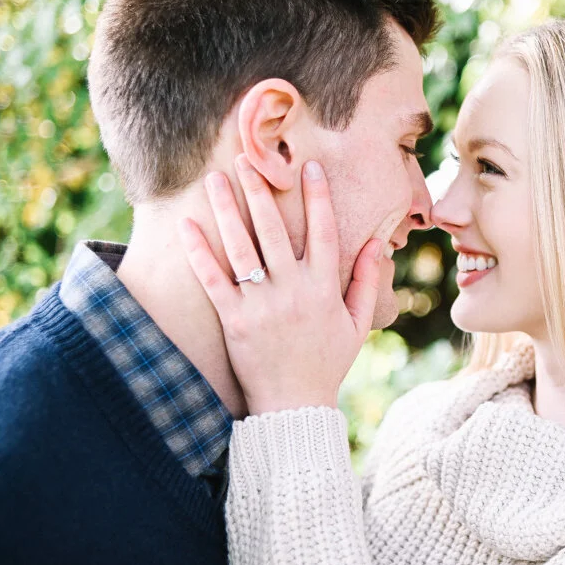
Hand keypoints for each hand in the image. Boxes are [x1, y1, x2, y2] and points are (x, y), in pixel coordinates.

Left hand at [178, 154, 384, 414]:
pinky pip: (213, 279)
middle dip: (260, 190)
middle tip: (247, 158)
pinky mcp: (234, 320)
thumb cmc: (328, 364)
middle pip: (274, 229)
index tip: (308, 166)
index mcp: (324, 287)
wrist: (295, 406)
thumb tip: (376, 243)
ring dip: (227, 209)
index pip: (323, 231)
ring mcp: (261, 304)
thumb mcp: (357, 324)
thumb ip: (367, 281)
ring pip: (241, 246)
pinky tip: (187, 225)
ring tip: (215, 178)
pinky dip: (199, 251)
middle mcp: (293, 290)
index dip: (317, 196)